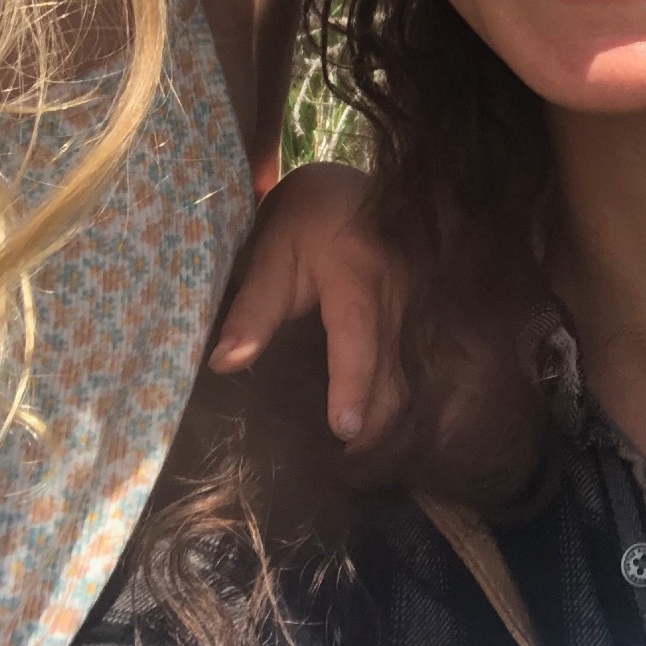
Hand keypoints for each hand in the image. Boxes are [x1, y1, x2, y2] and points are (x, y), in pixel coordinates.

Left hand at [211, 161, 406, 447]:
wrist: (353, 186)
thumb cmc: (308, 216)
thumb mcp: (272, 253)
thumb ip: (254, 310)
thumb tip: (224, 364)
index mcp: (359, 278)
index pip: (358, 342)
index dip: (353, 389)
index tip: (345, 431)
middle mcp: (398, 295)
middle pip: (393, 371)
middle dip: (374, 420)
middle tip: (344, 459)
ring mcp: (417, 304)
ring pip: (407, 373)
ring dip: (386, 414)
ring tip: (356, 450)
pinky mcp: (420, 313)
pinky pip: (410, 363)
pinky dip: (392, 394)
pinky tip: (373, 419)